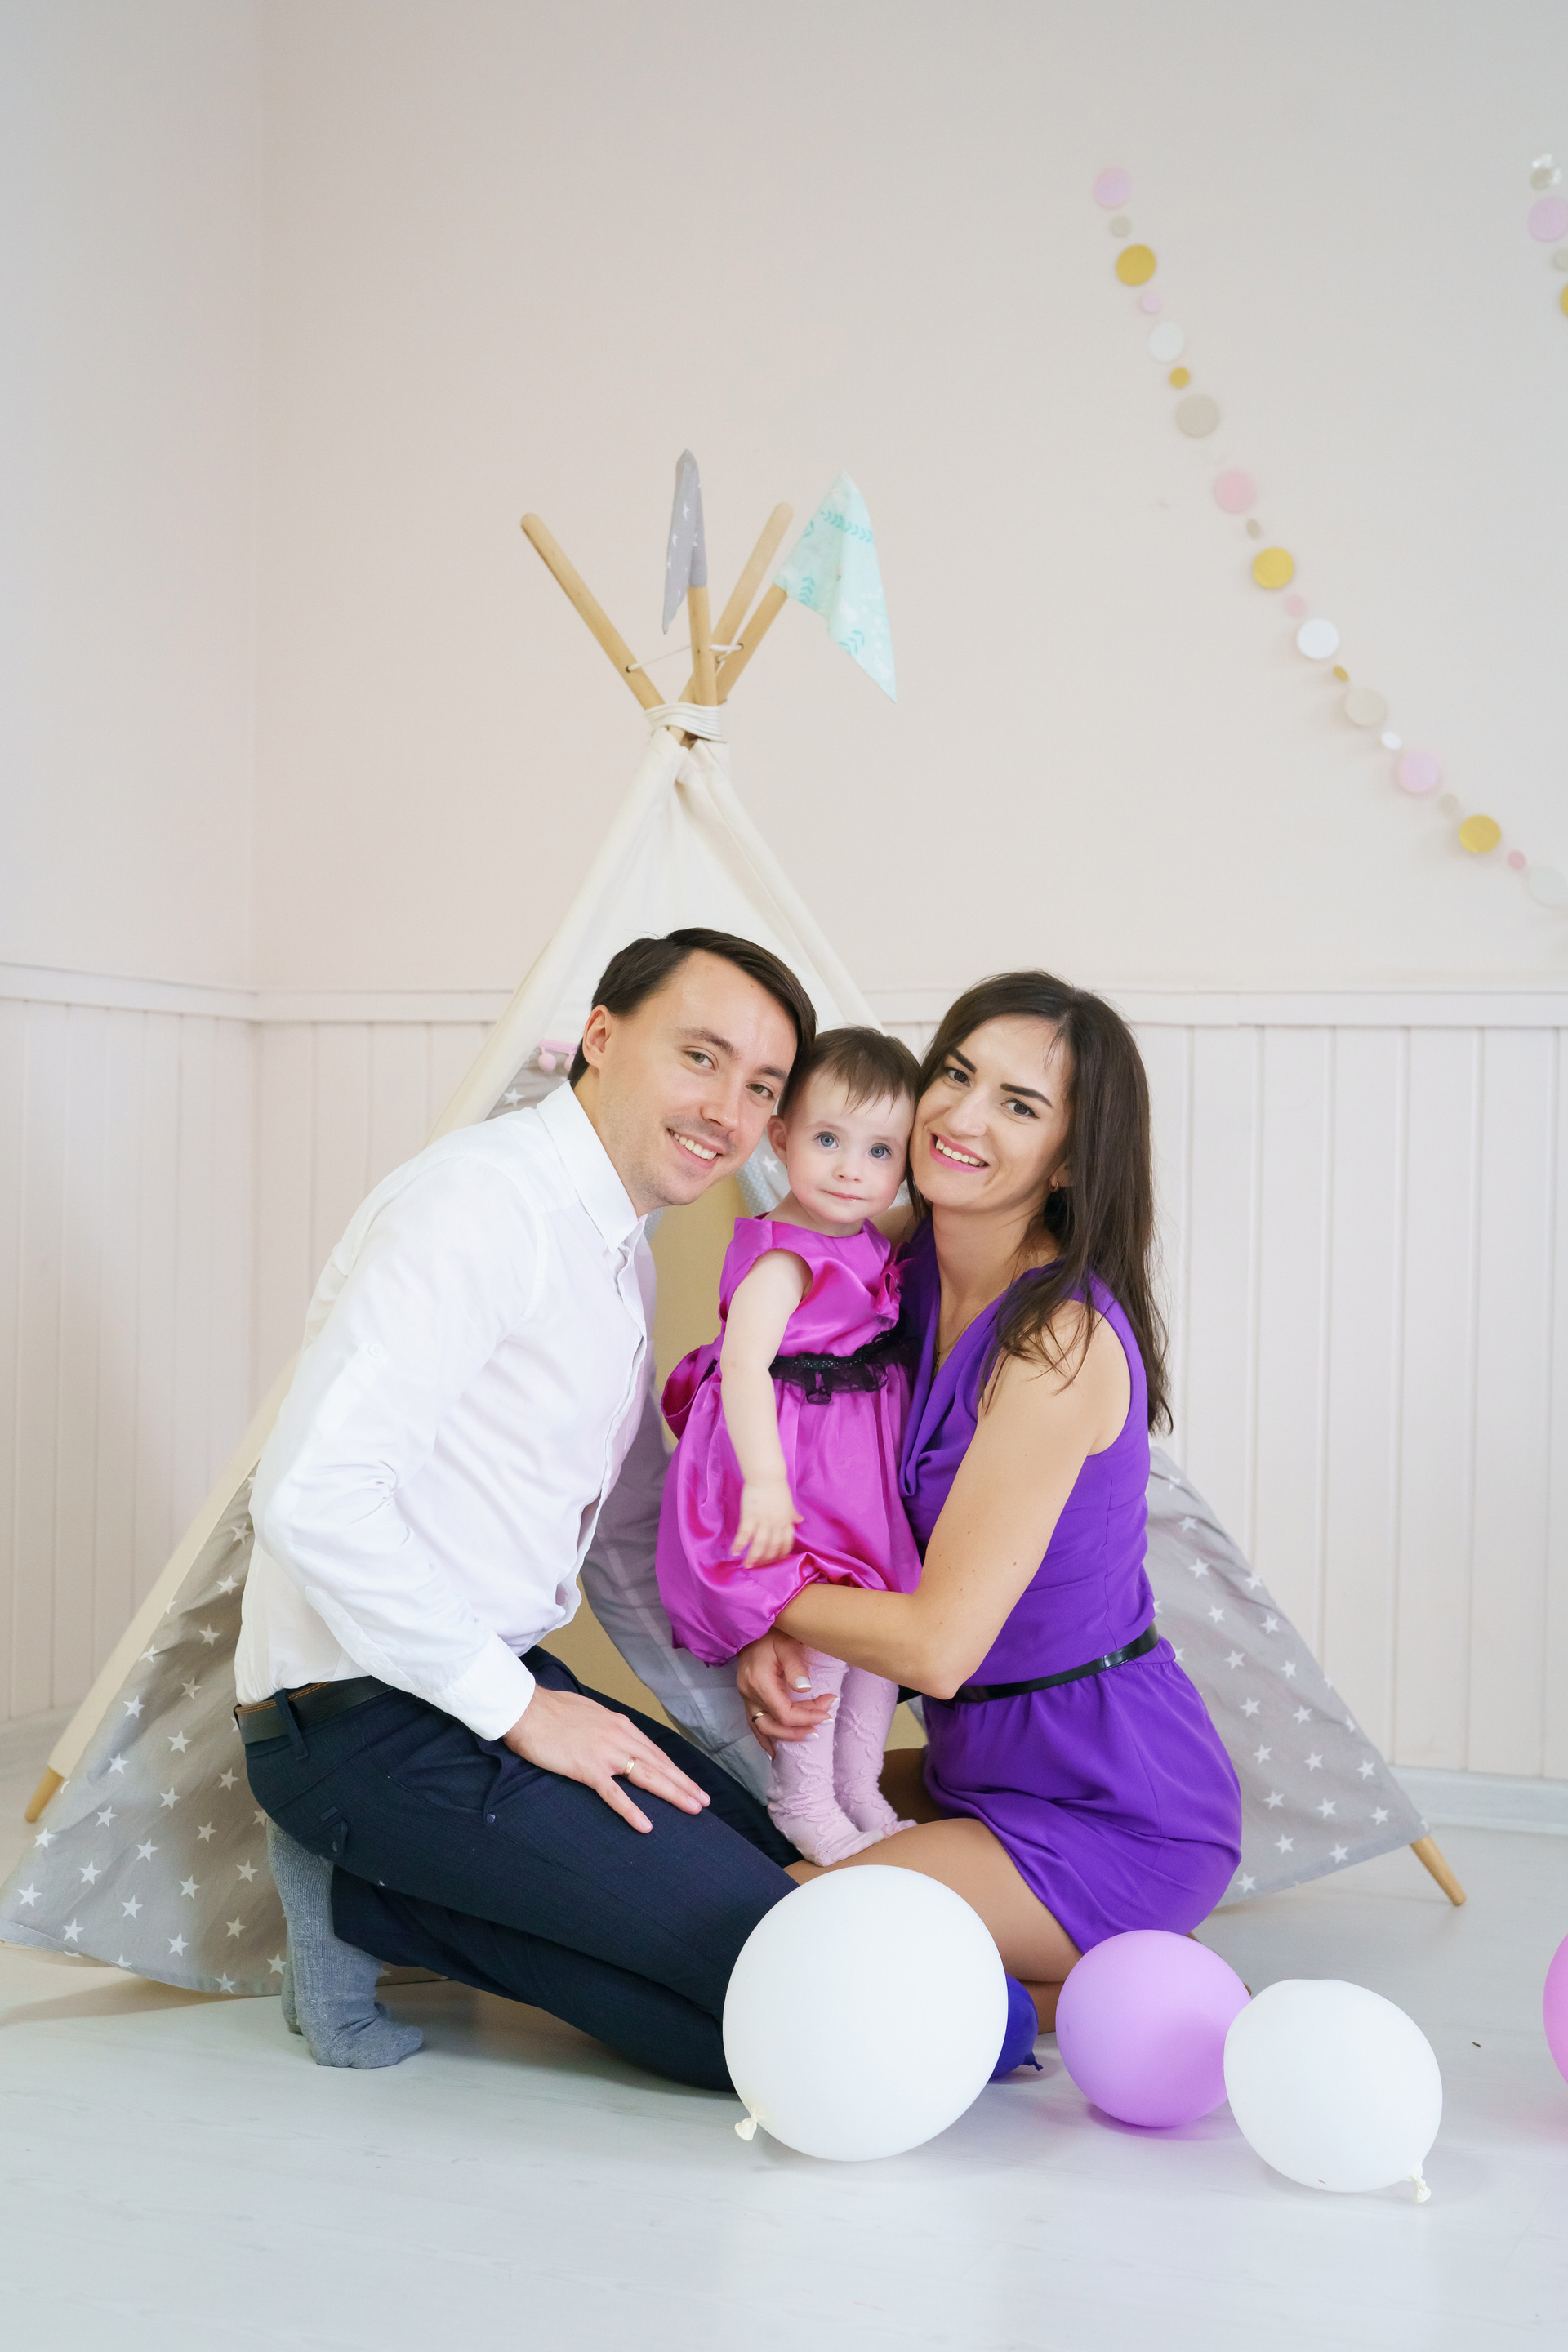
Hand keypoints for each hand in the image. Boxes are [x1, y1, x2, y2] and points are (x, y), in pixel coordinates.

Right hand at [502, 1685, 710, 1833]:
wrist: (526, 1707)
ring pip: (647, 1776)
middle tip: (704, 1801)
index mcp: (620, 1725)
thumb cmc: (552, 1710)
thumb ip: (607, 1728)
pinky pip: (614, 1793)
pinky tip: (646, 1825)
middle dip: (684, 1784)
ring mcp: (605, 1753)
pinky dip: (632, 1810)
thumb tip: (617, 1737)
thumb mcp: (589, 1714)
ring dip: (672, 1793)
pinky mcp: (587, 1768)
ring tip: (692, 1809)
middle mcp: (619, 1737)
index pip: (655, 1752)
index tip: (691, 1783)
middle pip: (659, 1765)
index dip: (675, 1770)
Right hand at [733, 1478, 800, 1568]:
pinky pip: (745, 1534)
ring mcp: (763, 1520)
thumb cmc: (777, 1487)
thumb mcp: (788, 1502)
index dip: (780, 1554)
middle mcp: (776, 1524)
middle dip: (765, 1560)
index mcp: (786, 1521)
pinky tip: (734, 1551)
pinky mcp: (750, 1515)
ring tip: (747, 1565)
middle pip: (773, 1547)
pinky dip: (739, 1544)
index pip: (786, 1543)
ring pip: (760, 1544)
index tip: (774, 1561)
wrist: (766, 1475)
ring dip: (753, 1557)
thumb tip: (800, 1520)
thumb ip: (792, 1514)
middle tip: (757, 1567)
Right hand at [735, 1629, 832, 1757]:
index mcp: (759, 1682)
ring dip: (786, 1736)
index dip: (807, 1717)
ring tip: (808, 1736)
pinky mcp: (747, 1697)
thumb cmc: (771, 1633)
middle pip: (774, 1725)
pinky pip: (754, 1724)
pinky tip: (775, 1749)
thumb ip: (796, 1667)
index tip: (828, 1711)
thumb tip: (806, 1689)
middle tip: (824, 1722)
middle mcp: (749, 1693)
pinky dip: (766, 1737)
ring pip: (762, 1728)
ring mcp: (745, 1697)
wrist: (751, 1626)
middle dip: (800, 1728)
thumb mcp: (786, 1644)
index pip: (784, 1712)